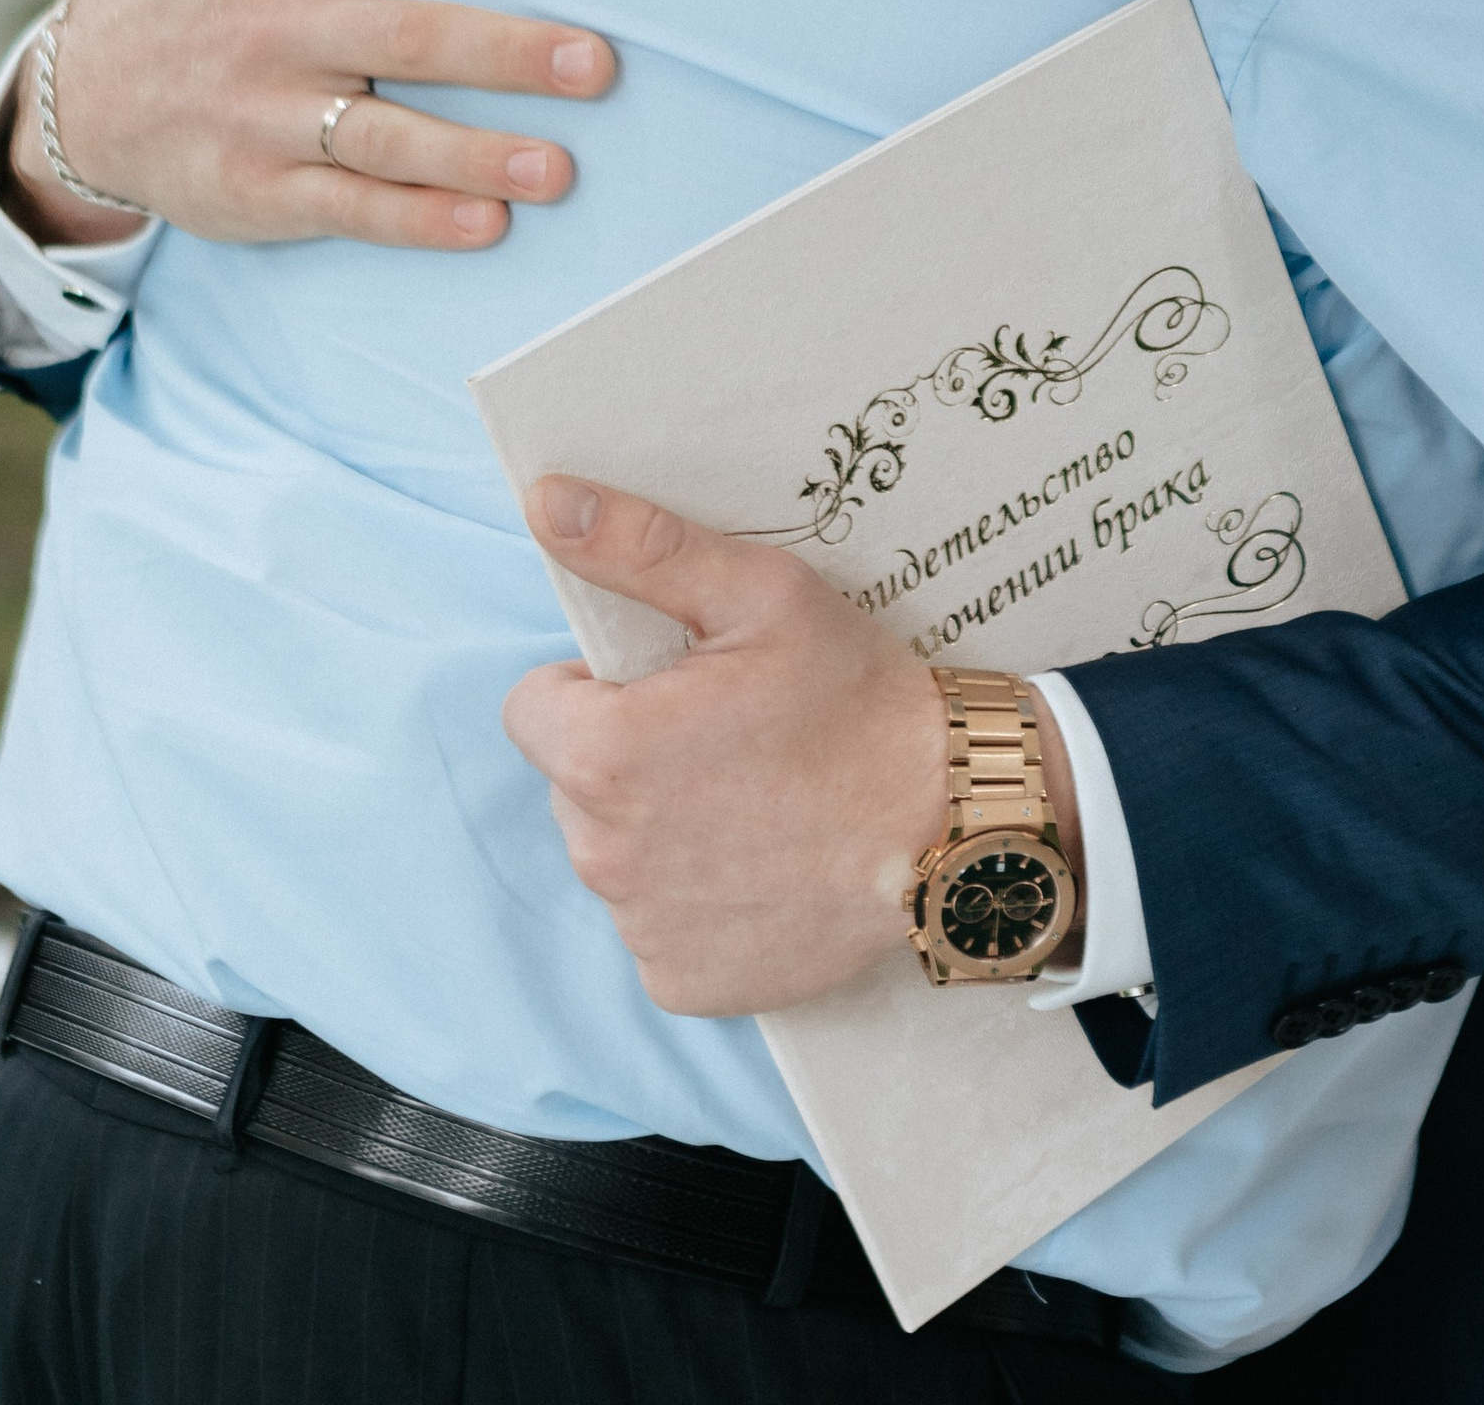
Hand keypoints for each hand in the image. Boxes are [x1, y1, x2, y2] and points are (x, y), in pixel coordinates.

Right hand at [0, 0, 615, 251]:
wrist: (71, 96)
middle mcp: (284, 23)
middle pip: (412, 34)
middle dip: (508, 51)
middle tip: (603, 60)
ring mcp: (271, 114)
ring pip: (388, 137)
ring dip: (477, 156)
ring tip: (562, 169)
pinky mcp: (260, 190)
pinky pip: (349, 209)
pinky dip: (416, 221)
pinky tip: (489, 227)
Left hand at [503, 480, 1079, 1014]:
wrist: (951, 824)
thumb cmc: (856, 701)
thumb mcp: (759, 594)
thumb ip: (640, 546)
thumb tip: (545, 498)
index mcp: (604, 753)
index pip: (533, 709)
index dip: (596, 689)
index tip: (672, 688)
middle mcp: (603, 853)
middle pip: (575, 783)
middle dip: (630, 757)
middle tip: (728, 739)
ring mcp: (643, 928)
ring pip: (617, 855)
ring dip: (661, 829)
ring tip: (756, 801)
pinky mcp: (683, 984)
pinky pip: (657, 927)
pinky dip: (697, 901)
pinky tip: (763, 867)